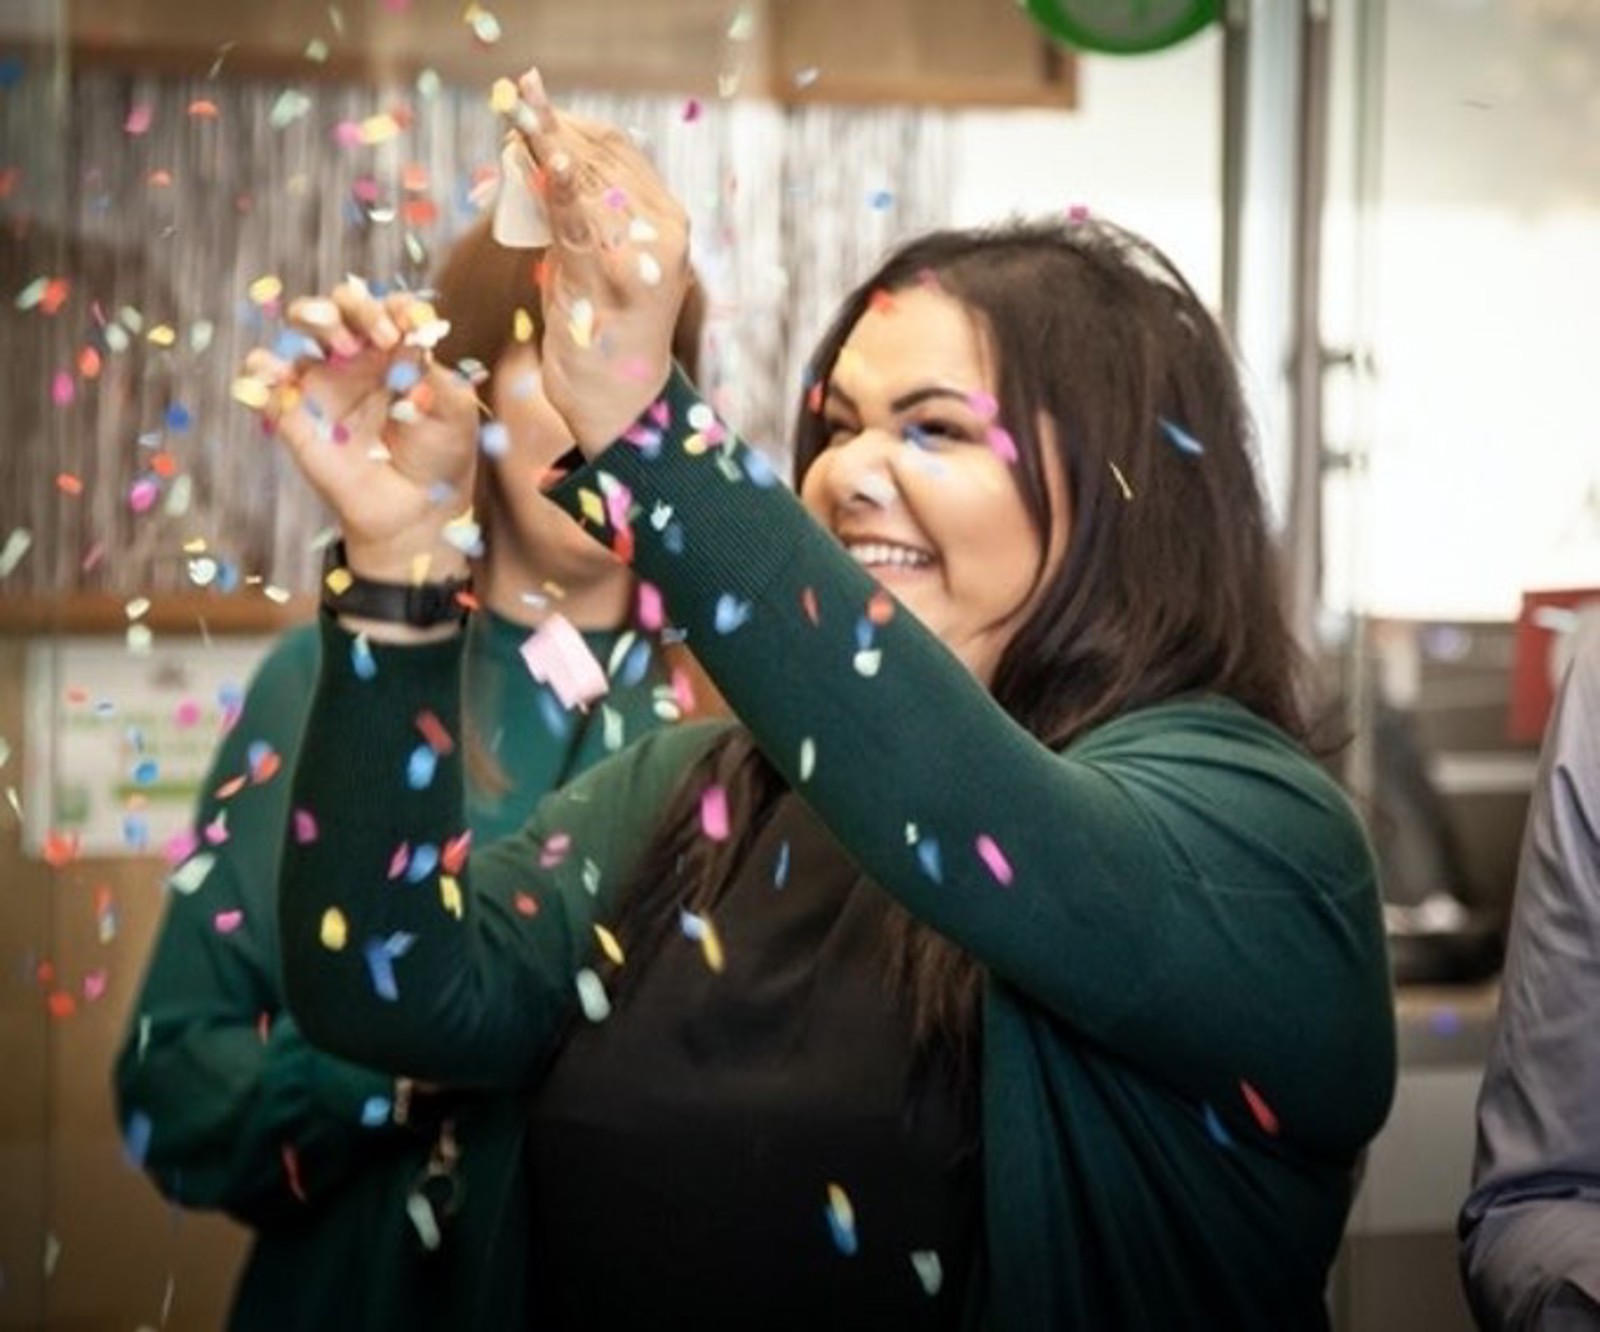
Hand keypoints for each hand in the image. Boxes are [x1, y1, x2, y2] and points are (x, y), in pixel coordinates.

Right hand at [243, 281, 480, 582]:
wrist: (415, 511)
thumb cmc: (439, 456)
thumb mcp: (454, 412)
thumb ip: (434, 372)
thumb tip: (414, 330)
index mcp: (396, 349)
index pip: (385, 306)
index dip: (392, 306)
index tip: (407, 324)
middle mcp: (356, 356)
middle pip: (337, 305)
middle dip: (353, 306)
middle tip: (377, 337)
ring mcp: (322, 381)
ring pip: (298, 325)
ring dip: (313, 316)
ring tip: (341, 345)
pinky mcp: (292, 411)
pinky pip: (262, 379)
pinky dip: (261, 369)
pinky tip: (278, 373)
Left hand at [511, 68, 692, 449]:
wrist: (617, 406)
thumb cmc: (596, 335)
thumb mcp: (586, 263)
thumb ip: (573, 216)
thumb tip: (537, 158)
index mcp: (665, 220)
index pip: (616, 148)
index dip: (567, 119)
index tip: (527, 98)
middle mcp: (666, 231)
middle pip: (601, 155)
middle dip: (550, 125)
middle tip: (513, 99)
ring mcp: (646, 254)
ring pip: (590, 179)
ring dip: (547, 140)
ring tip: (517, 109)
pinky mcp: (617, 278)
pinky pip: (581, 219)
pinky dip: (562, 183)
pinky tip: (546, 153)